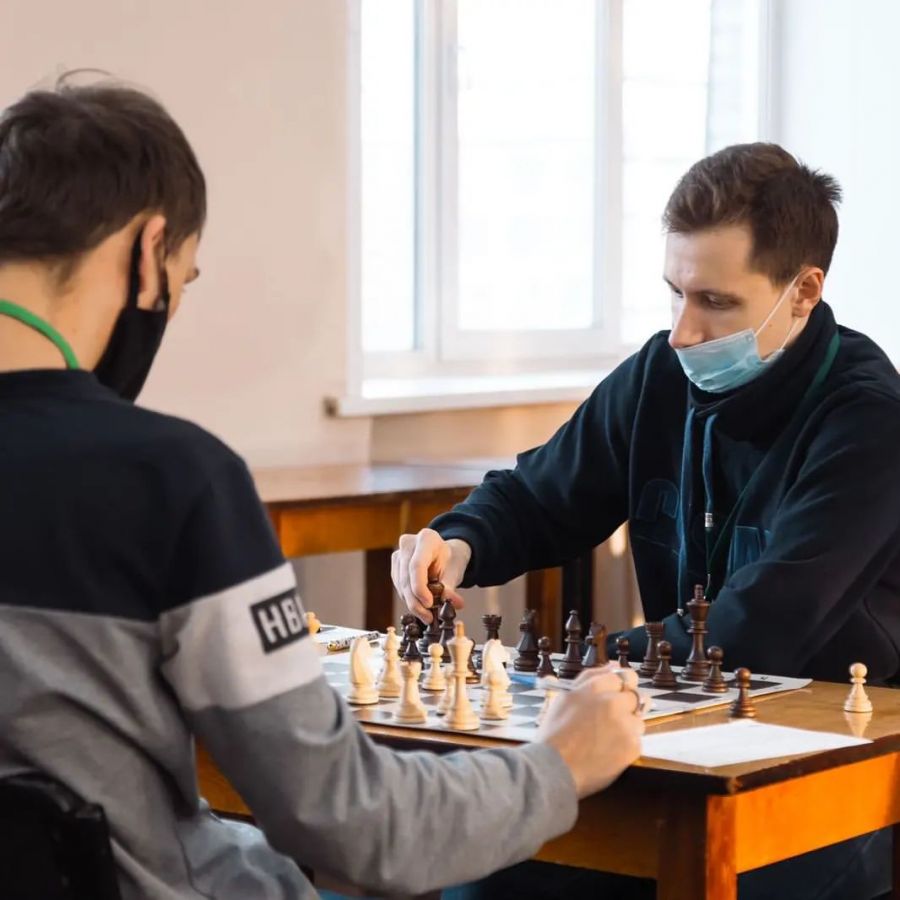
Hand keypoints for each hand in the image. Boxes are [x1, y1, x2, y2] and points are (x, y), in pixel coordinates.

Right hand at [391, 529, 471, 622]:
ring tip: (427, 614)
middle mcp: (409, 543)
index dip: (420, 587)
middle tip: (428, 617)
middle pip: (407, 577)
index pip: (417, 565)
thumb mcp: (454, 571)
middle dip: (416, 601)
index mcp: (427, 538)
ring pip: (401, 584)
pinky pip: (399, 586)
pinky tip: (419, 605)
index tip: (428, 604)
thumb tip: (453, 603)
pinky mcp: (395, 565)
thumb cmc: (449, 560)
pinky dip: (409, 598)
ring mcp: (399, 553)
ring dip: (412, 603)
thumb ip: (450, 587)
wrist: (443, 555)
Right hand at [536, 668, 643, 797]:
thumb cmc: (554, 734)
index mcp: (594, 687)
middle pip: (634, 696)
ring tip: (606, 738)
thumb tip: (613, 665)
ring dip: (628, 725)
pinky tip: (609, 750)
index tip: (615, 697)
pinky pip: (638, 739)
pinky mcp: (632, 746)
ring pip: (638, 718)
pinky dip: (627, 744)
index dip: (619, 687)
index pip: (622, 676)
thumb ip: (591, 677)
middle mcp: (612, 702)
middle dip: (626, 705)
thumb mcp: (565, 697)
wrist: (553, 769)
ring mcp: (624, 724)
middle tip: (610, 720)